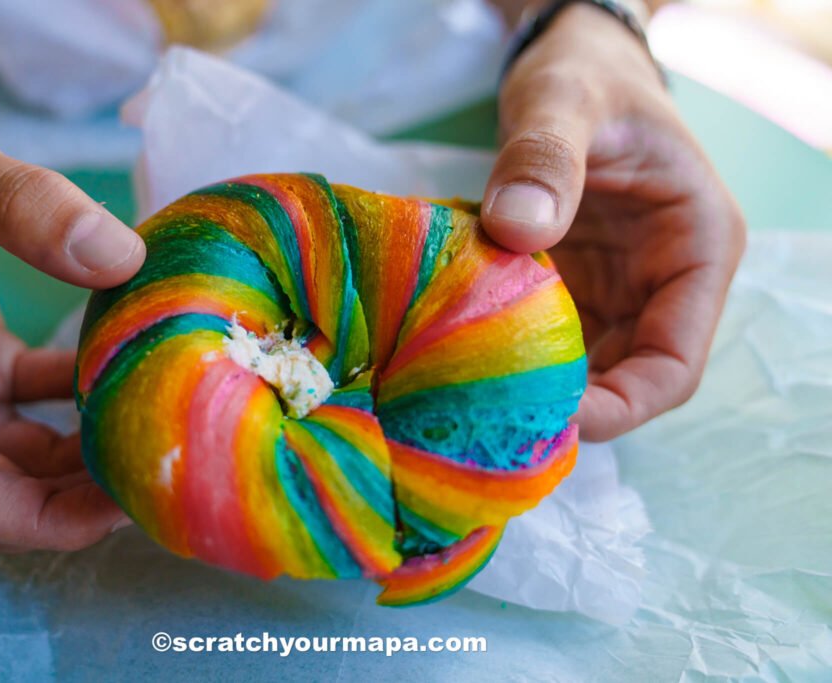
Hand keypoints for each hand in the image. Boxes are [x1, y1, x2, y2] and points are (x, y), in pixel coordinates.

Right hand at [0, 95, 144, 549]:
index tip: (122, 508)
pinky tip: (134, 371)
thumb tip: (122, 257)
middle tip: (164, 472)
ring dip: (83, 451)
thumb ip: (23, 204)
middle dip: (77, 495)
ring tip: (159, 430)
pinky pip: (30, 398)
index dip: (43, 520)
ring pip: (18, 450)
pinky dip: (79, 395)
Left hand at [481, 5, 745, 440]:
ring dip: (532, 388)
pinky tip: (460, 359)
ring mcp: (613, 290)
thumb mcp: (566, 101)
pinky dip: (507, 353)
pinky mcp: (570, 287)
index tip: (554, 419)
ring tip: (468, 401)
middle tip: (492, 420)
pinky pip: (543, 338)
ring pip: (582, 368)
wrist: (571, 68)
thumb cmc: (587, 79)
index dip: (621, 407)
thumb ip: (544, 158)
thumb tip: (516, 228)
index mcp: (697, 249)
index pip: (675, 364)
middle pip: (626, 379)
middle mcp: (661, 283)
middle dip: (567, 408)